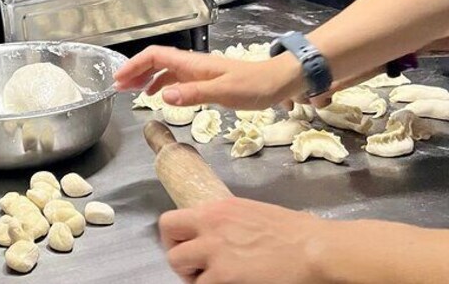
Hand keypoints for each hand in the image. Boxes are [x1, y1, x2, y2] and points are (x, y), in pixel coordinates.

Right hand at [112, 45, 304, 108]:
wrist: (279, 82)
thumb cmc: (254, 86)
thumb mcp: (224, 92)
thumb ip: (194, 94)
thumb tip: (163, 96)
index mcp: (193, 64)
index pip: (155, 56)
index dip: (135, 65)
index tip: (120, 78)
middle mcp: (192, 65)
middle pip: (156, 61)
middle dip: (135, 71)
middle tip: (118, 87)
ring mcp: (199, 72)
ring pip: (164, 71)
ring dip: (146, 79)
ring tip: (132, 92)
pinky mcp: (206, 81)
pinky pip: (176, 80)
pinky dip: (162, 86)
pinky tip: (160, 97)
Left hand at [161, 198, 326, 282]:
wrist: (315, 249)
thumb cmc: (294, 232)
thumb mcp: (250, 213)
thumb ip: (225, 222)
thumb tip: (215, 233)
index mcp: (216, 210)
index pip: (170, 221)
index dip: (174, 239)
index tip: (186, 248)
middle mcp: (209, 228)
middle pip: (170, 250)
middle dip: (181, 262)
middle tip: (197, 270)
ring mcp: (215, 254)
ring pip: (182, 271)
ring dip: (196, 279)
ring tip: (215, 280)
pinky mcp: (223, 277)